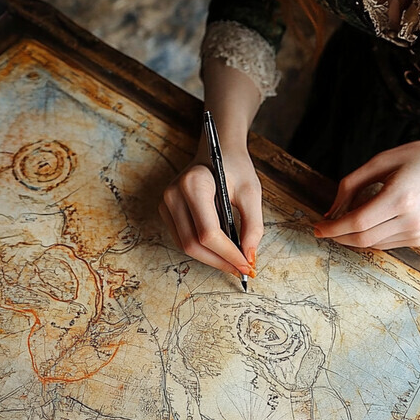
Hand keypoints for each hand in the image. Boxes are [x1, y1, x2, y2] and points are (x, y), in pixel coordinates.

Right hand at [158, 147, 261, 278]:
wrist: (218, 150)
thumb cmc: (235, 168)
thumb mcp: (251, 192)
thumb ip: (253, 225)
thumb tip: (249, 257)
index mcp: (194, 184)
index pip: (208, 232)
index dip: (228, 254)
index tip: (246, 265)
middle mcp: (173, 194)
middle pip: (193, 244)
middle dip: (219, 261)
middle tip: (242, 269)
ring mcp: (166, 203)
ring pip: (185, 246)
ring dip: (211, 259)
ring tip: (234, 262)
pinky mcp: (167, 210)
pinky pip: (182, 239)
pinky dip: (203, 250)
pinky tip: (221, 252)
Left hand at [314, 138, 419, 249]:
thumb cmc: (418, 157)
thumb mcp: (381, 160)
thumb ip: (352, 184)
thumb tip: (330, 211)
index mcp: (400, 197)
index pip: (357, 222)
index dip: (333, 227)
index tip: (317, 227)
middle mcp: (410, 220)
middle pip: (362, 238)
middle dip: (338, 235)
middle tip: (323, 228)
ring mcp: (417, 233)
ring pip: (373, 244)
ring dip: (353, 237)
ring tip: (342, 221)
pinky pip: (386, 242)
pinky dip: (370, 236)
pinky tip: (365, 222)